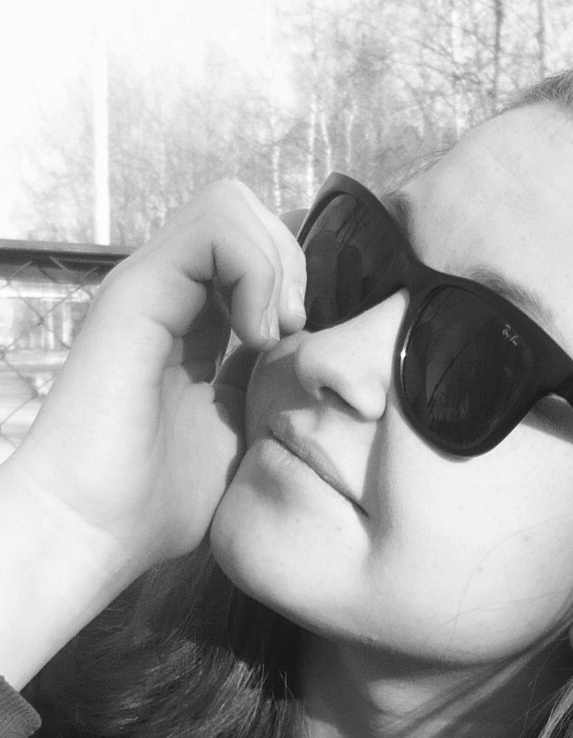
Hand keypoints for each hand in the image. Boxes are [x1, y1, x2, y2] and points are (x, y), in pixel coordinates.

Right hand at [9, 180, 308, 597]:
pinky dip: (255, 270)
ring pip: (229, 204)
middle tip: (291, 335)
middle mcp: (167, 293)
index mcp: (191, 320)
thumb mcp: (238, 435)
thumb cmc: (155, 503)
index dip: (294, 277)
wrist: (91, 532)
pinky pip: (212, 228)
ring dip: (275, 264)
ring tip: (273, 335)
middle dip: (290, 261)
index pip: (253, 248)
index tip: (303, 345)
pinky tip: (256, 336)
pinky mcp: (135, 293)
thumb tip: (314, 356)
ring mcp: (148, 286)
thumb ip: (266, 385)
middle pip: (245, 211)